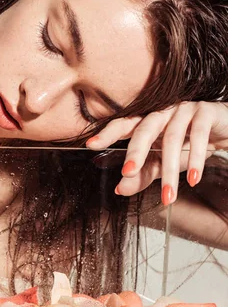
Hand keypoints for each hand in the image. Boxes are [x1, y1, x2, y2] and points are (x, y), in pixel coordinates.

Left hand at [86, 102, 227, 203]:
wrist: (224, 132)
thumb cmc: (189, 144)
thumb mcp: (163, 163)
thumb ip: (143, 175)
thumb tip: (119, 189)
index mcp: (147, 121)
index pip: (124, 125)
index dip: (107, 133)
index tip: (91, 145)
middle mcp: (161, 112)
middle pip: (144, 128)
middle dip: (135, 152)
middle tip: (127, 172)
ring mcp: (182, 109)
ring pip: (171, 138)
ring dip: (170, 170)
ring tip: (168, 196)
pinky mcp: (205, 112)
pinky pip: (197, 135)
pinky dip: (195, 159)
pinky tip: (193, 179)